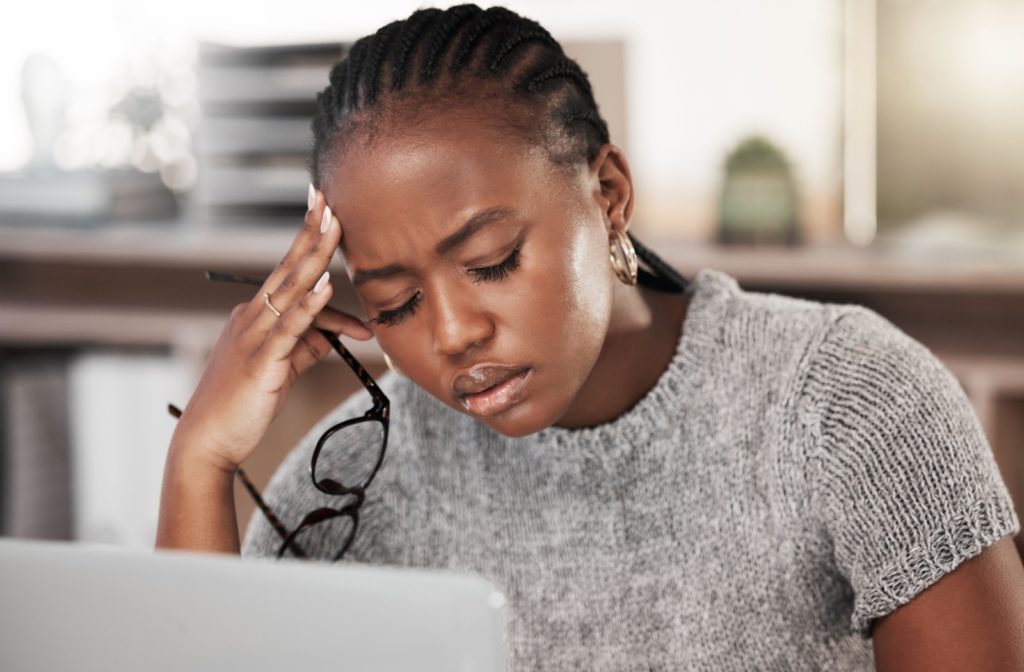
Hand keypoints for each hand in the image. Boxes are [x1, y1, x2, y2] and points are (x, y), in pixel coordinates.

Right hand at [172, 186, 372, 471]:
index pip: (289, 274)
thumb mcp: (282, 369)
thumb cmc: (242, 404)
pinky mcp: (261, 361)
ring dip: (315, 255)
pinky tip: (327, 286)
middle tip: (328, 198)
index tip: (322, 207)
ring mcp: (253, 336)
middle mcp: (250, 317)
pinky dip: (310, 305)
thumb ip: (308, 346)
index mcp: (254, 316)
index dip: (307, 240)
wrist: (207, 440)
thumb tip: (336, 333)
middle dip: (310, 231)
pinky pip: (289, 327)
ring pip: (289, 288)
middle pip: (288, 267)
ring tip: (335, 225)